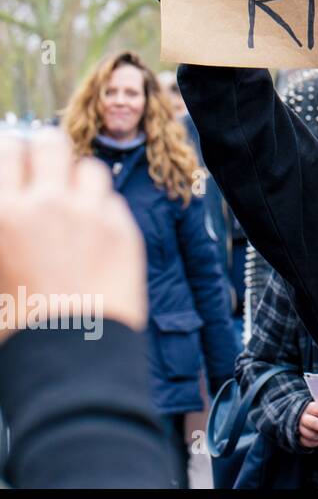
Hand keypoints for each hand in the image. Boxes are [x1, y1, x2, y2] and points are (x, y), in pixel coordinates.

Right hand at [0, 130, 146, 343]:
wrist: (70, 357)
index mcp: (3, 212)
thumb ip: (7, 223)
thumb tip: (14, 206)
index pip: (9, 149)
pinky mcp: (125, 230)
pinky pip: (113, 201)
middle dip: (48, 152)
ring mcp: (90, 214)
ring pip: (90, 167)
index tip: (18, 164)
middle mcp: (46, 204)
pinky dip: (103, 209)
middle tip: (47, 173)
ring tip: (75, 203)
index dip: (14, 154)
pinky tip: (96, 233)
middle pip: (51, 142)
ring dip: (79, 179)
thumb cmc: (18, 325)